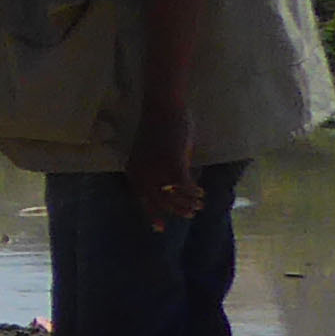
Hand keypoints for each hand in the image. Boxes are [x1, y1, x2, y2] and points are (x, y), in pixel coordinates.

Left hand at [124, 113, 203, 231]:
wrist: (163, 106)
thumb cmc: (161, 127)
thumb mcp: (154, 153)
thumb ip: (160, 170)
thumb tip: (172, 187)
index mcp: (133, 171)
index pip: (141, 199)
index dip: (152, 215)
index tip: (160, 229)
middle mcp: (141, 172)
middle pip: (157, 201)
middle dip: (174, 211)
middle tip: (190, 215)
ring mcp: (156, 167)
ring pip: (171, 195)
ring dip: (186, 203)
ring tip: (198, 205)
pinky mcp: (172, 161)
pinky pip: (182, 185)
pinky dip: (192, 191)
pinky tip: (200, 193)